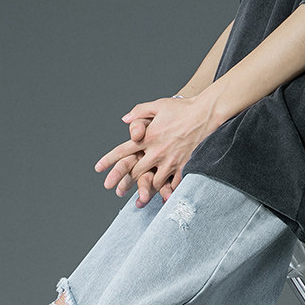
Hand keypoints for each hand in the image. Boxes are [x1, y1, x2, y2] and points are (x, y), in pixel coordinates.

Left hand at [96, 95, 218, 205]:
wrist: (206, 114)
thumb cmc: (182, 108)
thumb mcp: (157, 105)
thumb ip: (139, 112)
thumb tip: (125, 120)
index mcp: (147, 137)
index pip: (123, 151)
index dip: (109, 160)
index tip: (98, 169)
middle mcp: (156, 151)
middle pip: (135, 172)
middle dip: (124, 183)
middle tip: (116, 191)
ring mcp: (170, 161)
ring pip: (153, 182)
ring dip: (146, 190)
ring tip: (140, 199)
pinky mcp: (184, 166)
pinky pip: (173, 184)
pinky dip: (168, 192)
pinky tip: (164, 198)